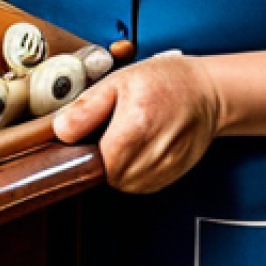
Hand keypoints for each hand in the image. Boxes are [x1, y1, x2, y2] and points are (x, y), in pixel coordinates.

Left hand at [52, 54, 220, 193]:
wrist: (205, 92)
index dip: (84, 150)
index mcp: (136, 125)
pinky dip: (133, 169)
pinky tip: (139, 144)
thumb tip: (60, 130)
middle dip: (100, 156)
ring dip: (116, 164)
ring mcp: (165, 169)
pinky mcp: (171, 177)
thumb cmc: (164, 80)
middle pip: (108, 175)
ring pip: (123, 183)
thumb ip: (86, 107)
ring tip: (126, 134)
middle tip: (108, 129)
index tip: (86, 134)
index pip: (95, 162)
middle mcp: (153, 153)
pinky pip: (140, 184)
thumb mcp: (118, 80)